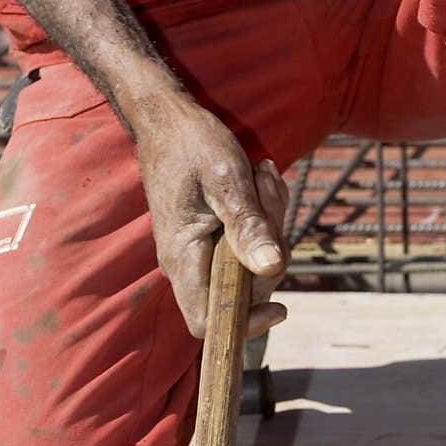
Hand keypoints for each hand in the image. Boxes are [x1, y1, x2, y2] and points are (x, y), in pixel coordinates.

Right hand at [133, 94, 288, 338]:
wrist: (166, 120)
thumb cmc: (190, 144)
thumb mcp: (227, 180)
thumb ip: (248, 226)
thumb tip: (272, 268)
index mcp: (183, 258)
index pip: (210, 321)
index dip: (245, 324)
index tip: (280, 306)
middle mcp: (186, 265)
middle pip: (242, 292)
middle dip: (269, 252)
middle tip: (269, 199)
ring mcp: (197, 254)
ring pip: (250, 266)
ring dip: (269, 227)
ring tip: (263, 180)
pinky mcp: (210, 240)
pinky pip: (246, 246)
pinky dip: (263, 220)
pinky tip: (260, 185)